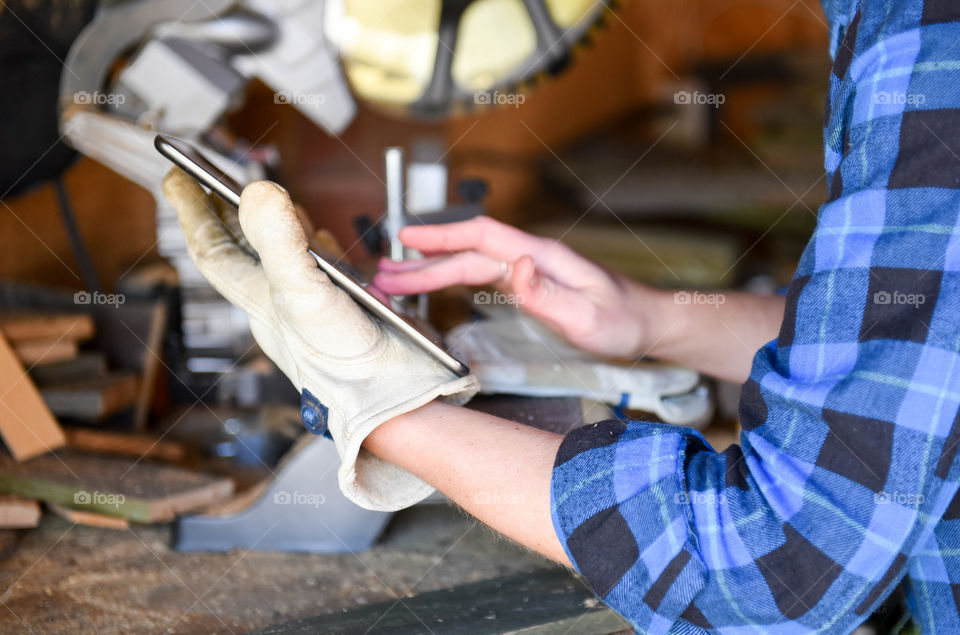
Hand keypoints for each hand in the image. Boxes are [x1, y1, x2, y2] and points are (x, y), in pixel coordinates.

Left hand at [162, 168, 477, 510]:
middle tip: (217, 181)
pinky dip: (322, 250)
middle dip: (230, 213)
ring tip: (271, 203)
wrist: (392, 392)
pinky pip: (326, 272)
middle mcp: (281, 301)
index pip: (213, 248)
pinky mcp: (347, 309)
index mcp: (259, 298)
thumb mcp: (303, 294)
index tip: (178, 173)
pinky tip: (326, 243)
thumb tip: (258, 190)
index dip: (192, 209)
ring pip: (286, 258)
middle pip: (246, 250)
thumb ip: (279, 242)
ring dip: (277, 229)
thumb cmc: (342, 359)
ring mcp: (313, 306)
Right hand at [374, 216, 653, 358]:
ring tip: (395, 280)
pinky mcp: (528, 284)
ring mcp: (528, 268)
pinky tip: (434, 284)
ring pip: (469, 262)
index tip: (405, 239)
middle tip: (382, 276)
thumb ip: (547, 293)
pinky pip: (480, 275)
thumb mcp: (588, 316)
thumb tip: (513, 265)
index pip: (481, 238)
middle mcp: (530, 256)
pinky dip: (451, 278)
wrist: (646, 323)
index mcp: (541, 256)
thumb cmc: (622, 322)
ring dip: (431, 270)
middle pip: (466, 252)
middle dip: (422, 262)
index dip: (441, 236)